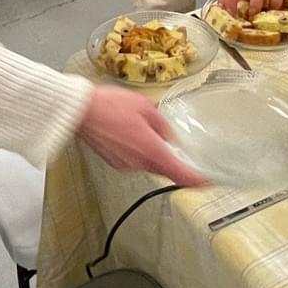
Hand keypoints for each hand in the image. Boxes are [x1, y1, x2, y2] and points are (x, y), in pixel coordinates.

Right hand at [76, 85, 205, 186]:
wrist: (79, 112)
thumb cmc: (110, 105)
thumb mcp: (145, 106)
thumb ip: (163, 124)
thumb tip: (171, 136)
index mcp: (151, 150)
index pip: (181, 175)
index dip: (197, 181)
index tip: (208, 182)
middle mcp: (139, 163)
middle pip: (166, 170)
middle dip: (175, 162)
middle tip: (182, 151)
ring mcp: (126, 165)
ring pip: (149, 164)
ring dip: (155, 154)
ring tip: (149, 132)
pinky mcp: (114, 162)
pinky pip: (135, 161)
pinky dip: (140, 152)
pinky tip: (134, 134)